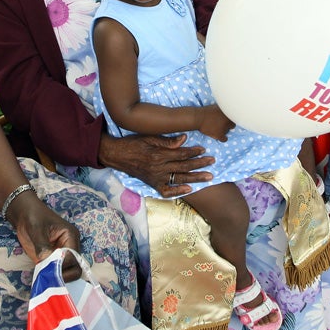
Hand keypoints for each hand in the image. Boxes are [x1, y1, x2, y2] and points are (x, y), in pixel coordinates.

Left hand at [7, 192, 82, 280]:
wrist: (23, 215)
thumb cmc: (32, 217)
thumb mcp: (36, 230)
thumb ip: (42, 247)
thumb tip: (46, 263)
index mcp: (70, 236)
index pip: (73, 257)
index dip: (62, 265)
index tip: (49, 270)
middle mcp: (70, 247)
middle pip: (75, 268)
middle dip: (64, 275)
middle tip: (49, 279)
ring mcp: (61, 254)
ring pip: (67, 272)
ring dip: (57, 278)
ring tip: (45, 280)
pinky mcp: (52, 259)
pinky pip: (56, 272)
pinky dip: (51, 278)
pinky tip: (42, 280)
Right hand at [99, 132, 214, 197]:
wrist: (117, 155)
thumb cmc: (133, 143)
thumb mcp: (149, 137)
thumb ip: (167, 141)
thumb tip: (184, 139)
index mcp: (158, 154)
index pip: (181, 154)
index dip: (194, 152)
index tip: (204, 150)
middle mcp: (159, 168)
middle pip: (184, 166)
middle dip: (199, 164)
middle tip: (213, 161)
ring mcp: (156, 178)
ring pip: (179, 179)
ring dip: (195, 178)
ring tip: (209, 177)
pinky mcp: (152, 184)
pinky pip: (166, 191)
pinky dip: (177, 191)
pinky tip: (189, 190)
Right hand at [197, 104, 233, 141]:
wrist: (198, 117)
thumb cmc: (206, 111)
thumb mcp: (217, 107)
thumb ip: (224, 109)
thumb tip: (228, 109)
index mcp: (227, 113)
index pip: (233, 118)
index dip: (229, 119)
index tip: (224, 120)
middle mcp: (228, 120)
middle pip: (232, 125)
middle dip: (227, 125)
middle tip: (221, 124)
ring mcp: (224, 128)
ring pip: (227, 131)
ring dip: (223, 130)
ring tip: (216, 128)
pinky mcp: (219, 134)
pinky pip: (224, 139)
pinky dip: (222, 138)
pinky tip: (219, 136)